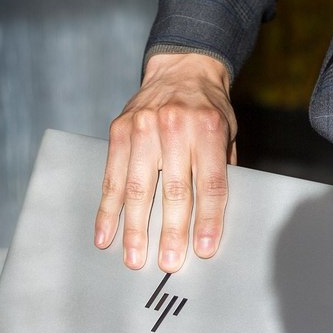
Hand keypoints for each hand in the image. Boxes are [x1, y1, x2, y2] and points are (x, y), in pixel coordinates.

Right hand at [95, 52, 236, 271]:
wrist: (182, 67)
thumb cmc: (208, 110)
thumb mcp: (226, 133)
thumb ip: (219, 170)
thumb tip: (213, 220)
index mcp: (207, 128)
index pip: (210, 182)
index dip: (208, 220)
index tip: (204, 250)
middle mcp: (174, 126)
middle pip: (173, 189)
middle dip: (171, 232)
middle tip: (169, 264)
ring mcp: (143, 127)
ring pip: (138, 188)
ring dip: (135, 228)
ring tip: (135, 258)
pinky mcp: (119, 131)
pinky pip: (112, 178)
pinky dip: (107, 210)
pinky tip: (105, 236)